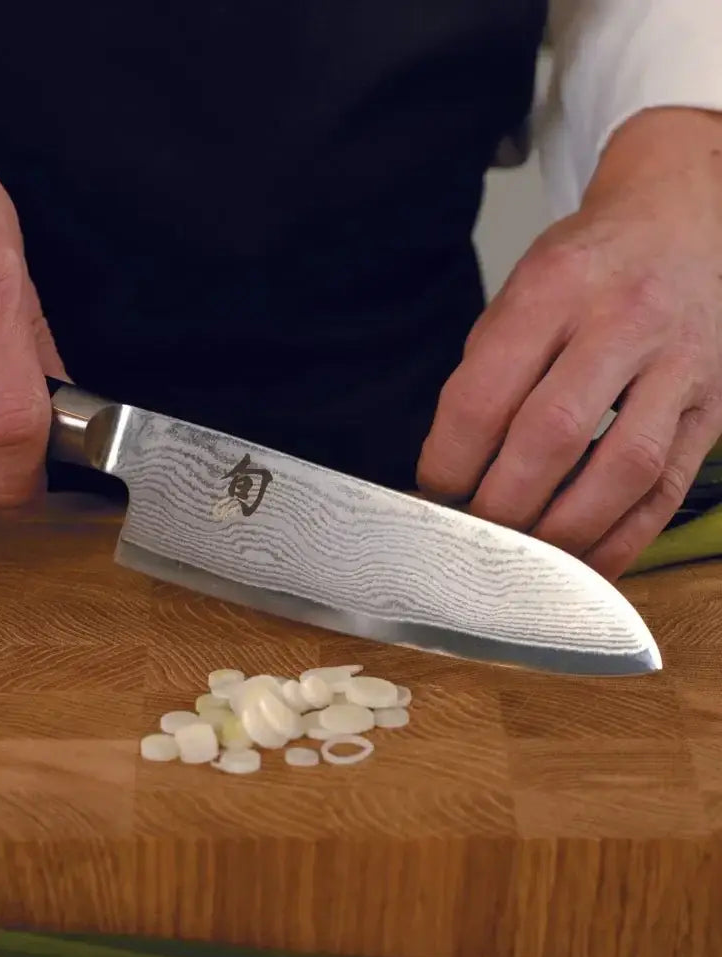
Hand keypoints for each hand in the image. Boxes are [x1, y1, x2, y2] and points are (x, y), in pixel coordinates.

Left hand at [417, 108, 721, 578]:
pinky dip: (624, 538)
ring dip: (565, 531)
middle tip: (472, 535)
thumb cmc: (584, 269)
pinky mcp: (712, 406)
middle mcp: (622, 322)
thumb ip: (485, 375)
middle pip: (552, 435)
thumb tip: (448, 474)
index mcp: (554, 289)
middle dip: (501, 504)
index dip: (449, 461)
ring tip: (525, 558)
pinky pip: (668, 489)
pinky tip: (585, 563)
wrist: (678, 224)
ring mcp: (678, 366)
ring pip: (623, 468)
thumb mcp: (517, 293)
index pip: (484, 395)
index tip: (432, 492)